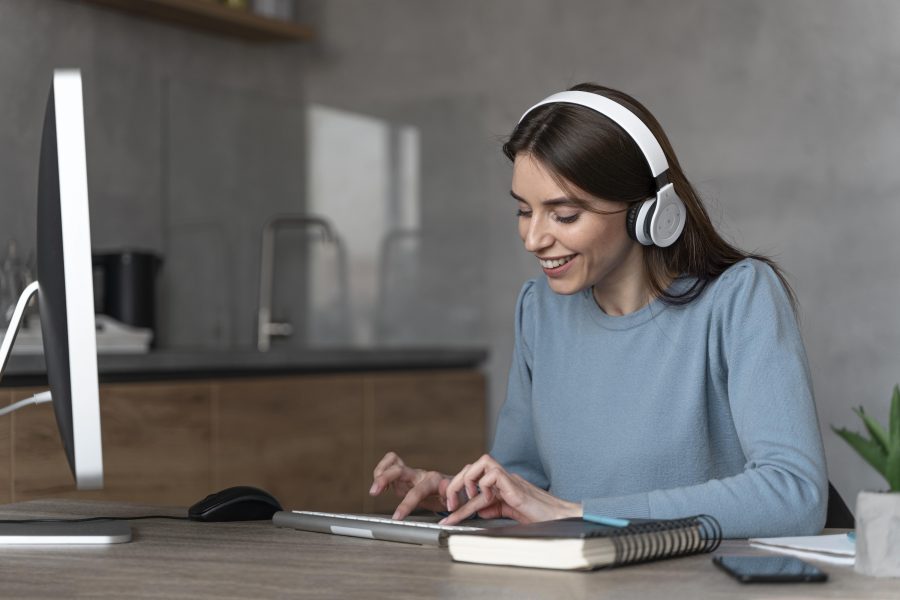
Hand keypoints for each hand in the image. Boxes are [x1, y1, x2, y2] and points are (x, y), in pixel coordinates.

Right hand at [369, 452, 451, 519]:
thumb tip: (444, 487)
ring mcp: (411, 474)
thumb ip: (450, 494)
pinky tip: (379, 486)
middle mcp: (420, 474)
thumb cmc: (454, 496)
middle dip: (385, 478)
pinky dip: (381, 472)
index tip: (397, 517)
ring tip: (375, 489)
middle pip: (399, 470)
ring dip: (380, 472)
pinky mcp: (404, 475)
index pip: (417, 491)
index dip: (406, 504)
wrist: (454, 489)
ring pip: (392, 463)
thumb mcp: (457, 499)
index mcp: (433, 481)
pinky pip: (390, 465)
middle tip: (374, 492)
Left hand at [440, 454, 581, 524]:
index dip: (457, 493)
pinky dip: (484, 487)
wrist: (560, 518)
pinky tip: (489, 501)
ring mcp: (510, 479)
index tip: (449, 514)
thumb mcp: (511, 513)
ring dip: (468, 481)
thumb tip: (480, 510)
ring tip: (468, 499)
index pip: (473, 479)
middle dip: (455, 484)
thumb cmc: (540, 516)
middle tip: (451, 505)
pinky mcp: (515, 486)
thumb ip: (495, 508)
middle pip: (472, 466)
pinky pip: (493, 474)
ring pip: (481, 463)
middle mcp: (504, 478)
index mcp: (501, 484)